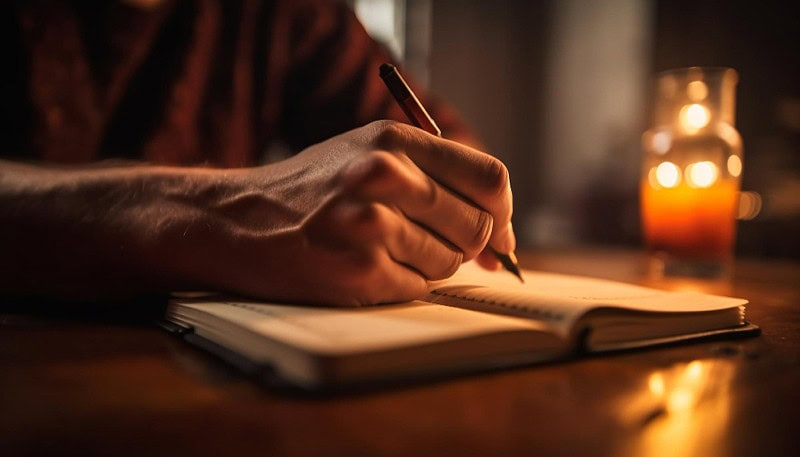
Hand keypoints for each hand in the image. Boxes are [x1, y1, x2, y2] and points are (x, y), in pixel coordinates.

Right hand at [166, 121, 514, 305]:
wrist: (236, 221)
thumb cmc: (311, 191)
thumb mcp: (367, 154)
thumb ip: (433, 176)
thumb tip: (500, 230)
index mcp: (395, 139)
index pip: (489, 177)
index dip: (503, 213)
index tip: (499, 236)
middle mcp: (385, 175)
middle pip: (476, 224)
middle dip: (466, 245)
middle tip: (429, 245)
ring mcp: (371, 223)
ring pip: (449, 262)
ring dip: (429, 266)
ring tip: (382, 250)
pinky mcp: (359, 269)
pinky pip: (419, 288)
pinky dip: (402, 285)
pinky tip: (366, 268)